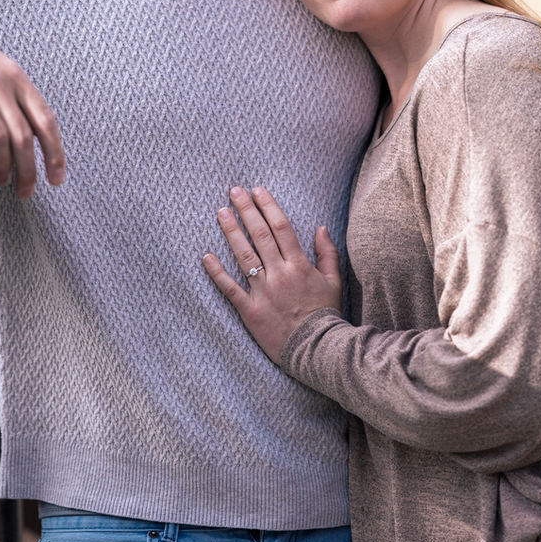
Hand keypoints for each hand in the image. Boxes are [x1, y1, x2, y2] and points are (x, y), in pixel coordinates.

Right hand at [0, 6, 65, 198]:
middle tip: (26, 191)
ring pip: (0, 138)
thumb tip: (33, 134)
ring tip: (3, 181)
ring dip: (5, 167)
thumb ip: (14, 94)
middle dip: (29, 170)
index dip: (55, 152)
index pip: (45, 119)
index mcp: (16, 75)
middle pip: (24, 136)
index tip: (56, 177)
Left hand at [202, 186, 341, 361]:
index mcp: (299, 265)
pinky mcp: (250, 311)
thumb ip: (327, 253)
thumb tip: (321, 227)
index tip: (257, 191)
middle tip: (234, 192)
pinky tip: (206, 256)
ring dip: (231, 232)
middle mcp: (280, 274)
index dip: (268, 207)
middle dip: (246, 211)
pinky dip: (217, 272)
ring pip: (244, 256)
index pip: (281, 227)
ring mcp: (263, 292)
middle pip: (260, 235)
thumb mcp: (334, 282)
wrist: (318, 350)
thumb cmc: (326, 315)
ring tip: (221, 213)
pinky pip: (230, 289)